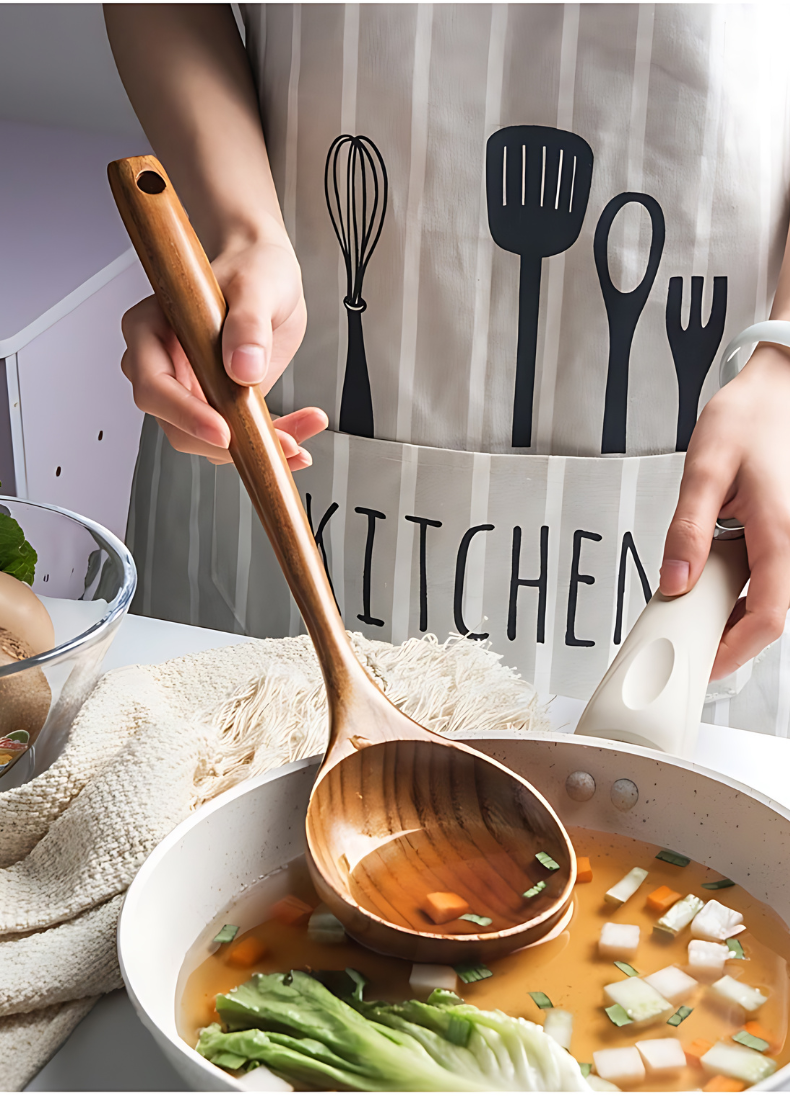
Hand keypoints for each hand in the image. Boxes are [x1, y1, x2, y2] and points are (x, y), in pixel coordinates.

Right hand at [119, 233, 326, 468]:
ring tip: (301, 441)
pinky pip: (238, 436)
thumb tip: (243, 369)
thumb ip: (248, 324)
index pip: (154, 387)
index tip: (224, 431)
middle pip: (179, 426)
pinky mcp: (219, 402)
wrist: (268, 272)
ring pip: (211, 440)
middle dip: (230, 445)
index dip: (185, 415)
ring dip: (257, 449)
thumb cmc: (252, 266)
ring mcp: (190, 388)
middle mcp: (164, 365)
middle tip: (282, 443)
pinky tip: (300, 436)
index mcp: (151, 330)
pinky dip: (270, 442)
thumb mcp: (256, 286)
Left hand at [660, 344, 789, 678]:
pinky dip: (739, 590)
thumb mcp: (703, 468)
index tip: (703, 665)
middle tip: (683, 639)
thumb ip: (687, 529)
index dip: (735, 651)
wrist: (778, 390)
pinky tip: (709, 579)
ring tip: (689, 607)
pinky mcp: (785, 537)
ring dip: (732, 613)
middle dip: (729, 639)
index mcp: (782, 532)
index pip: (770, 617)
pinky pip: (768, 578)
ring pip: (770, 599)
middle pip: (771, 616)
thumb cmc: (747, 419)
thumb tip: (674, 581)